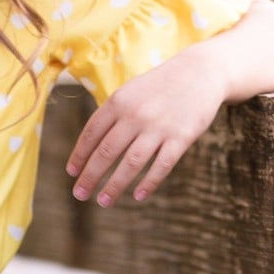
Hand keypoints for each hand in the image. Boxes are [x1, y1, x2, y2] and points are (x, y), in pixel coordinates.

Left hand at [65, 42, 228, 207]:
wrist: (201, 71)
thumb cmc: (160, 86)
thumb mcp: (131, 91)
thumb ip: (112, 114)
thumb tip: (90, 146)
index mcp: (119, 101)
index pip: (91, 133)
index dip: (79, 155)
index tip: (71, 173)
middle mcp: (136, 115)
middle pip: (106, 152)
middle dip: (90, 176)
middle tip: (79, 194)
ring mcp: (159, 127)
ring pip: (131, 163)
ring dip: (115, 186)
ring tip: (104, 202)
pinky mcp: (181, 137)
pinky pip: (161, 166)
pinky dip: (149, 183)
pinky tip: (138, 196)